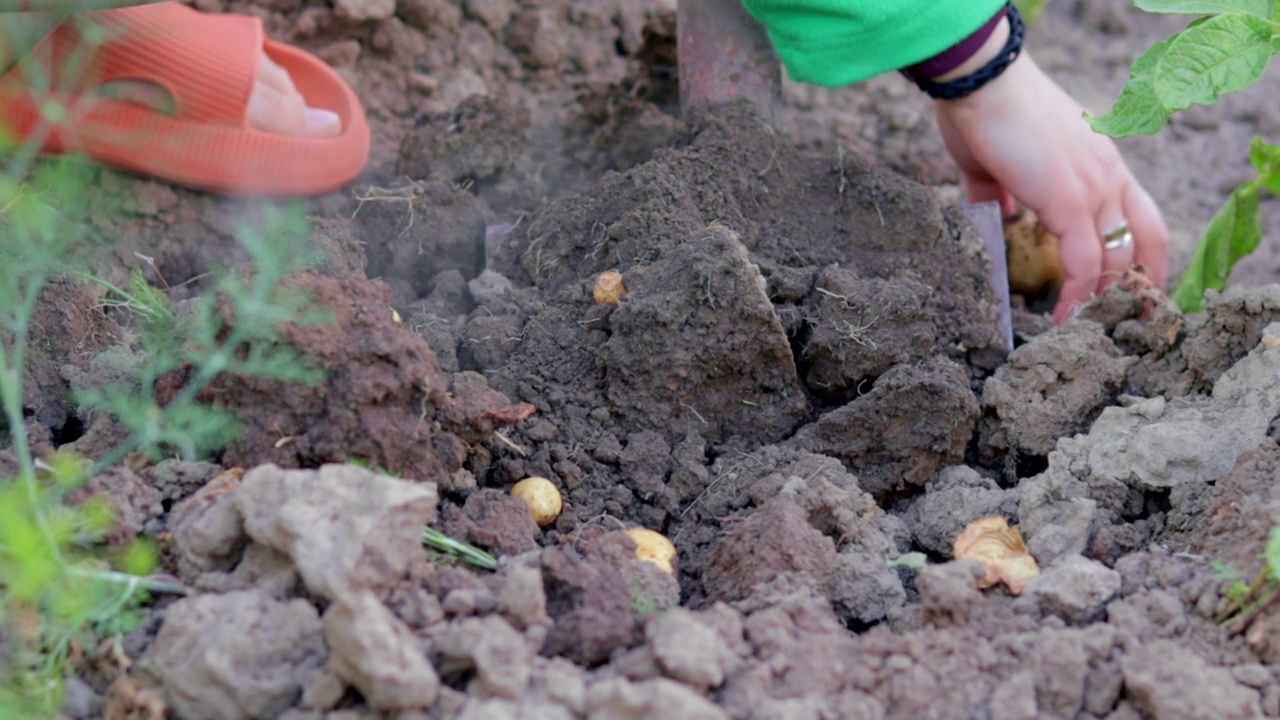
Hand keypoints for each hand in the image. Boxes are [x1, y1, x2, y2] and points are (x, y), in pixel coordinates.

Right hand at [934, 51, 1168, 323]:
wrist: (982, 84)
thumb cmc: (986, 112)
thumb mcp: (997, 164)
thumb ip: (1002, 194)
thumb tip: (995, 216)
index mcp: (1101, 162)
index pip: (1142, 218)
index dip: (1140, 258)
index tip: (1124, 290)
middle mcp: (1110, 175)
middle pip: (1144, 243)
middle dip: (1134, 289)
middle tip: (1117, 324)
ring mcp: (1096, 188)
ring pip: (1117, 260)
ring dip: (1101, 301)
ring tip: (1084, 331)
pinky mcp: (1071, 202)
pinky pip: (1083, 264)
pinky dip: (1075, 296)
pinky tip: (1061, 317)